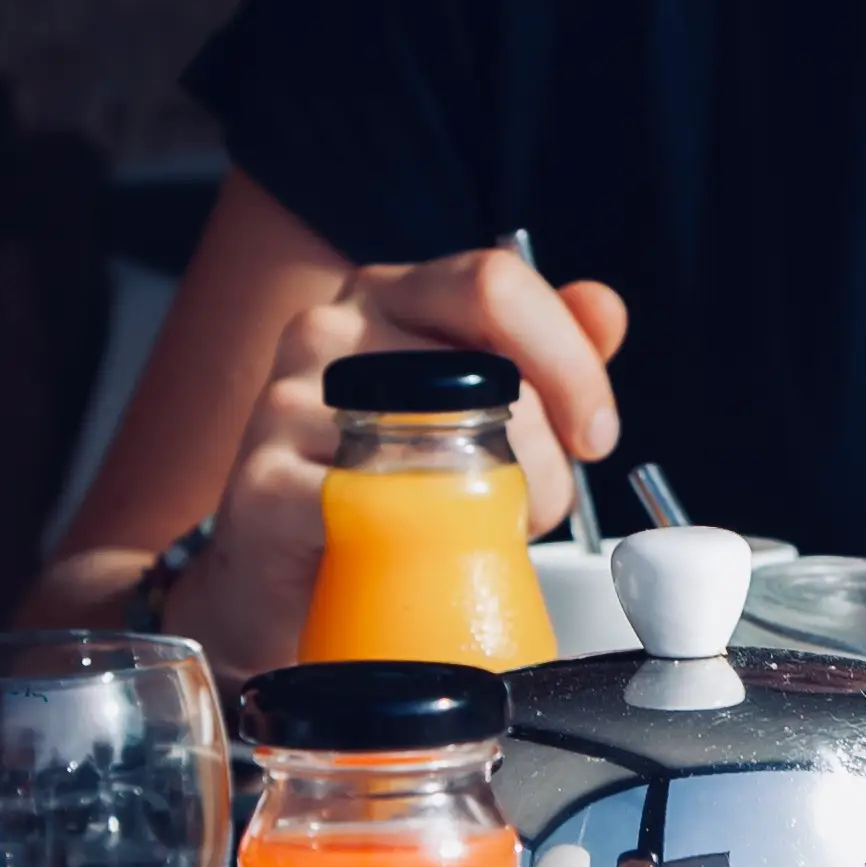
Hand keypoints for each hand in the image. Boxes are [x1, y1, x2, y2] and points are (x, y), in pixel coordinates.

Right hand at [164, 248, 630, 676]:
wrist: (279, 582)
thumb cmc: (386, 490)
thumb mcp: (478, 410)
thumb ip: (543, 353)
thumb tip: (604, 309)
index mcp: (389, 294)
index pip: (495, 284)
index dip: (567, 360)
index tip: (596, 434)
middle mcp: (331, 331)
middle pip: (479, 367)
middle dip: (543, 452)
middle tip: (541, 506)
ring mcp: (286, 403)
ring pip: (437, 441)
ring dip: (494, 503)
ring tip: (487, 535)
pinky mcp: (261, 484)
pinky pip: (376, 507)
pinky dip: (425, 540)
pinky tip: (422, 553)